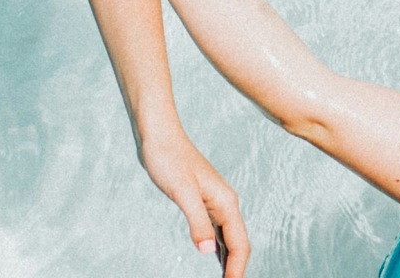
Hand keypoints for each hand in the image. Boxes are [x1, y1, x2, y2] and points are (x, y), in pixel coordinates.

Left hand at [138, 127, 250, 277]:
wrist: (160, 136)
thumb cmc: (169, 159)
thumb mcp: (182, 192)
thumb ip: (197, 222)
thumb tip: (209, 251)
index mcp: (226, 203)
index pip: (240, 244)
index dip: (238, 269)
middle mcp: (226, 204)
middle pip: (239, 244)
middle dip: (237, 269)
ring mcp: (215, 203)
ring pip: (230, 239)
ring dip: (231, 260)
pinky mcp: (203, 203)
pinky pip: (218, 232)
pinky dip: (220, 249)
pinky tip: (216, 259)